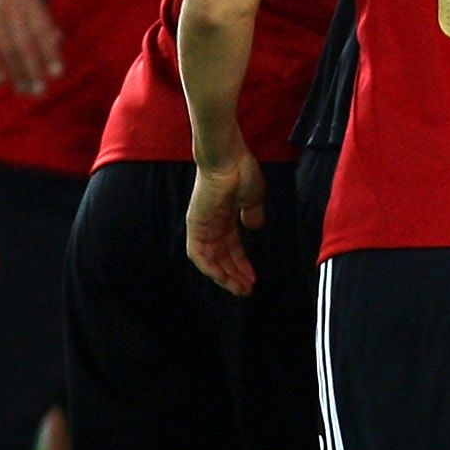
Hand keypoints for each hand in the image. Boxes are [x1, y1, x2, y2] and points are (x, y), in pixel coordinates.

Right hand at [0, 0, 63, 95]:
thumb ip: (41, 14)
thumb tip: (58, 39)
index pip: (42, 29)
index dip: (50, 52)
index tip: (56, 72)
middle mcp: (10, 8)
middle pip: (24, 44)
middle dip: (33, 69)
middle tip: (40, 91)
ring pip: (5, 49)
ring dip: (16, 72)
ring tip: (24, 91)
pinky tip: (0, 79)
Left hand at [186, 155, 267, 295]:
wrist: (227, 159)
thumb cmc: (242, 172)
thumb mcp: (254, 198)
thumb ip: (253, 215)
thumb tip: (255, 228)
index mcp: (225, 218)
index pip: (232, 248)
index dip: (242, 264)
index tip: (253, 278)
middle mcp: (211, 225)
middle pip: (222, 257)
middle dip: (235, 275)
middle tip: (247, 290)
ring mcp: (202, 226)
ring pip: (210, 260)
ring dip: (224, 276)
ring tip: (239, 288)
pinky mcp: (195, 226)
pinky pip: (198, 254)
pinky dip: (209, 268)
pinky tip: (222, 278)